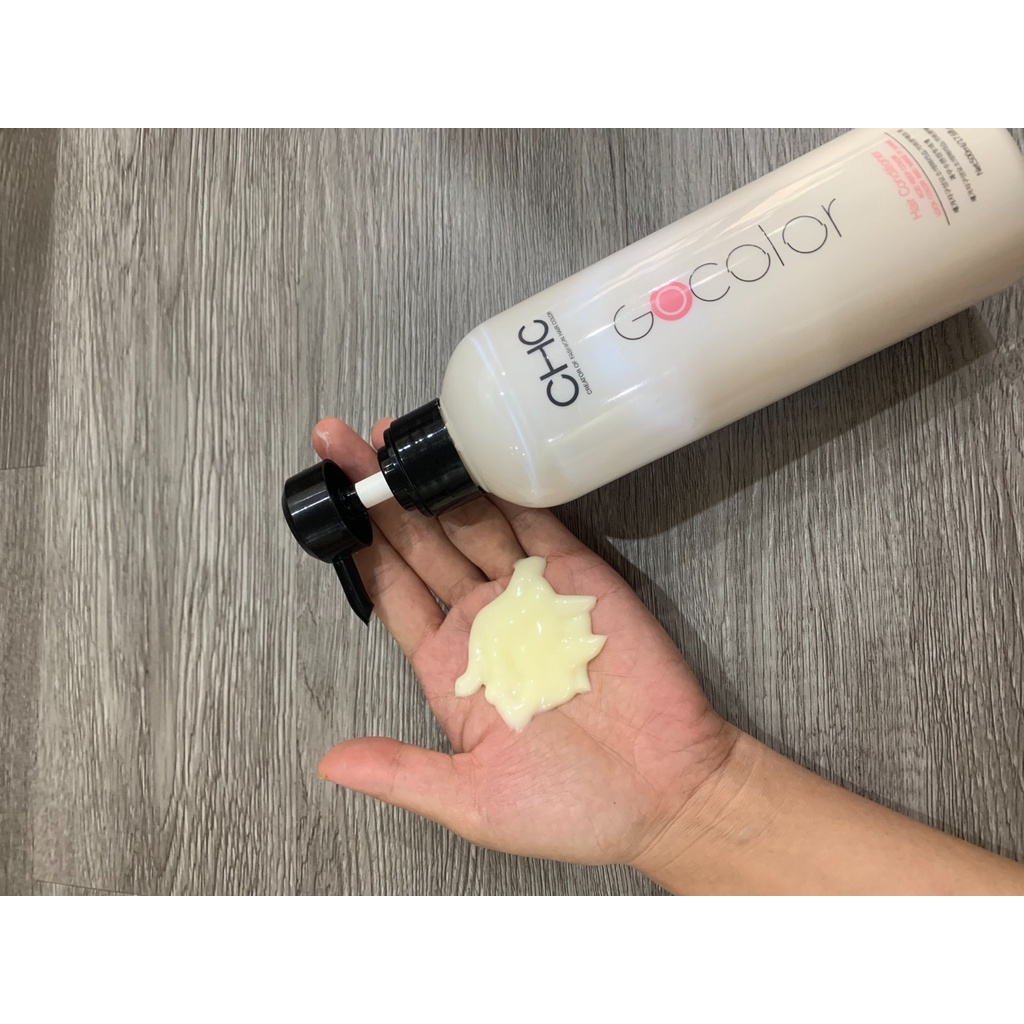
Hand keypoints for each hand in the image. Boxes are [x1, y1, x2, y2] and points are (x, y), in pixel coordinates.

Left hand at [312, 417, 736, 867]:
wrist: (668, 794)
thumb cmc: (571, 808)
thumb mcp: (472, 801)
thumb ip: (402, 773)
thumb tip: (329, 762)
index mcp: (451, 668)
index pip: (393, 594)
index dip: (360, 549)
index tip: (328, 507)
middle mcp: (483, 623)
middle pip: (420, 546)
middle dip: (380, 497)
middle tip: (344, 447)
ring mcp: (529, 596)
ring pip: (470, 525)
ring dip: (433, 482)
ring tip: (392, 438)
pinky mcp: (579, 578)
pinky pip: (536, 524)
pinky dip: (504, 490)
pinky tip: (471, 456)